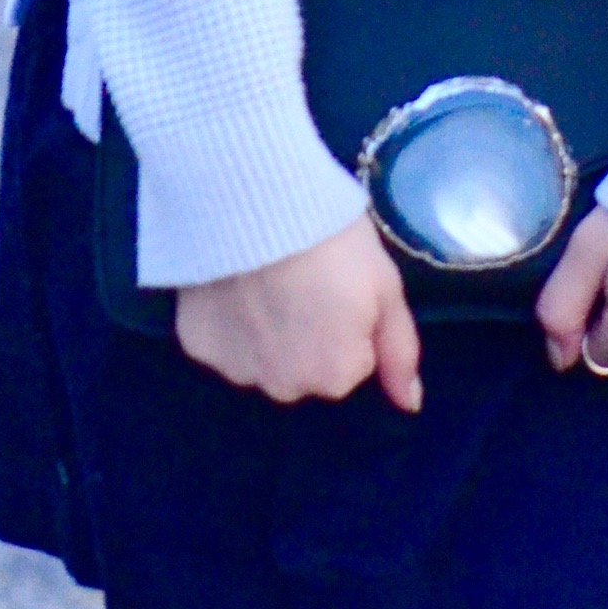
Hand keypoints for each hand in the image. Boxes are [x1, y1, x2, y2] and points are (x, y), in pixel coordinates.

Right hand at [175, 215, 423, 411]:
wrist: (255, 203)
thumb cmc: (332, 242)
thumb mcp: (385, 289)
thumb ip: (398, 353)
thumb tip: (410, 405)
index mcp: (335, 377)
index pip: (352, 362)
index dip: (350, 323)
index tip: (339, 287)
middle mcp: (285, 388)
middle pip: (305, 368)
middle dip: (308, 335)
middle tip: (304, 282)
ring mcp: (236, 371)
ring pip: (263, 359)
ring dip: (267, 332)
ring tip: (266, 280)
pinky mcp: (197, 346)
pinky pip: (223, 344)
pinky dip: (229, 322)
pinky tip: (233, 284)